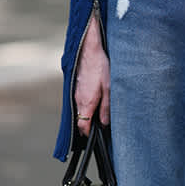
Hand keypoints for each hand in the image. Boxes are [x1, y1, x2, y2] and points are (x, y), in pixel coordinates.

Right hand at [74, 20, 109, 138]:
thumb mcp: (109, 88)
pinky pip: (79, 102)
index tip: (96, 136)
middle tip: (101, 126)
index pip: (82, 127)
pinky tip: (96, 100)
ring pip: (79, 111)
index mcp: (86, 103)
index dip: (89, 134)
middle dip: (89, 126)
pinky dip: (86, 106)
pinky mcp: (75, 87)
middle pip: (80, 121)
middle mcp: (77, 100)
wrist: (88, 49)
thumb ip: (107, 108)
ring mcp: (75, 93)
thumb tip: (105, 123)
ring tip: (100, 114)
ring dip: (88, 115)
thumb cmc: (100, 67)